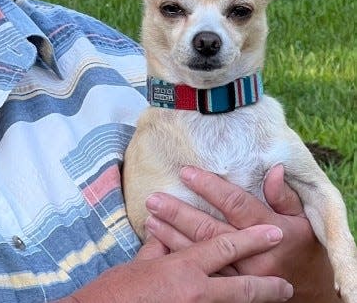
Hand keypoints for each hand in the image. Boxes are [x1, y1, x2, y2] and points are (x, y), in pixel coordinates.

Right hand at [60, 224, 292, 302]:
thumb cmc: (116, 290)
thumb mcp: (138, 264)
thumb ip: (158, 249)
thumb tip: (168, 236)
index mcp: (182, 267)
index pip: (224, 247)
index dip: (251, 240)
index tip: (272, 233)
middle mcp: (195, 291)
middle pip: (243, 287)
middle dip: (268, 286)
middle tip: (287, 283)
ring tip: (272, 301)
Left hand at [144, 165, 338, 301]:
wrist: (308, 291)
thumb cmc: (301, 247)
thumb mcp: (301, 219)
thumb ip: (283, 196)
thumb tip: (273, 169)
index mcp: (271, 230)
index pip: (235, 204)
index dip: (210, 187)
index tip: (186, 172)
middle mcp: (255, 255)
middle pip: (211, 230)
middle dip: (180, 213)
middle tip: (154, 199)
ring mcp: (241, 275)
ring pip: (201, 254)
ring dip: (172, 235)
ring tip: (150, 217)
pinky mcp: (230, 290)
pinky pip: (201, 273)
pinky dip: (178, 257)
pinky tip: (159, 244)